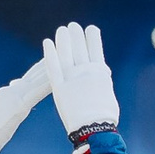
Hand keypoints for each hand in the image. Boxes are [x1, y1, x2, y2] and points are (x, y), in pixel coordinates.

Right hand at [0, 58, 52, 153]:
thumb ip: (7, 106)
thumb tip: (13, 99)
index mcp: (7, 95)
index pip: (25, 81)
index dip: (36, 71)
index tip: (44, 62)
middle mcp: (12, 91)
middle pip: (32, 76)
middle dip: (44, 65)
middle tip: (56, 51)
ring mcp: (15, 95)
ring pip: (37, 80)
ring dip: (49, 68)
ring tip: (61, 56)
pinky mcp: (19, 102)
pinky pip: (37, 91)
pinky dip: (47, 84)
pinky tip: (58, 78)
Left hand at [42, 21, 119, 138]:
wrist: (94, 127)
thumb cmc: (104, 116)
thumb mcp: (107, 93)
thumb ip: (100, 81)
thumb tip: (101, 75)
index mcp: (100, 72)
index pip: (96, 49)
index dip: (93, 38)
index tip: (90, 28)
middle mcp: (86, 71)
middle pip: (80, 48)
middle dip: (77, 35)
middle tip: (72, 26)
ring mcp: (72, 78)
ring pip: (66, 53)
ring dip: (64, 40)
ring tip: (62, 29)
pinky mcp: (60, 87)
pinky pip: (53, 67)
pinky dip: (50, 54)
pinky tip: (47, 43)